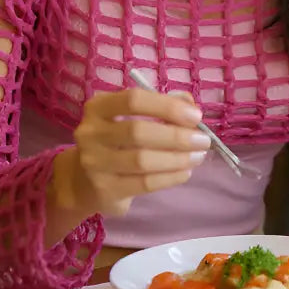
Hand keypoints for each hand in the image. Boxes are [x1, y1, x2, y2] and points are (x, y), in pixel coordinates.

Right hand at [56, 88, 210, 217]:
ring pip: (142, 160)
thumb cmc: (119, 140)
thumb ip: (164, 107)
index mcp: (99, 107)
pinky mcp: (104, 189)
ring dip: (177, 158)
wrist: (85, 180)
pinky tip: (185, 172)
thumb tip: (191, 108)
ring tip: (198, 156)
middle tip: (203, 141)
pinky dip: (170, 177)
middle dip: (177, 136)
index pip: (134, 99)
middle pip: (138, 131)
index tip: (195, 116)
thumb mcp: (136, 117)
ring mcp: (94, 163)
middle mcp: (90, 133)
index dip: (168, 107)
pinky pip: (144, 183)